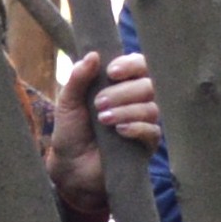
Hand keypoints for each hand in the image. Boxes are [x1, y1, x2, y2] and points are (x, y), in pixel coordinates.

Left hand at [47, 48, 161, 221]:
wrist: (70, 167)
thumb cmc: (71, 132)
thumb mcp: (68, 103)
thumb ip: (78, 78)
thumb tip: (93, 54)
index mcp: (121, 85)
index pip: (139, 65)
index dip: (130, 65)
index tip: (111, 72)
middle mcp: (137, 100)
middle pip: (147, 85)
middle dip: (123, 92)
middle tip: (99, 103)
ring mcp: (144, 121)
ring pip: (150, 107)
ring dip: (126, 111)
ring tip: (103, 120)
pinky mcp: (147, 144)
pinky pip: (152, 130)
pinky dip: (136, 127)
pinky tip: (119, 131)